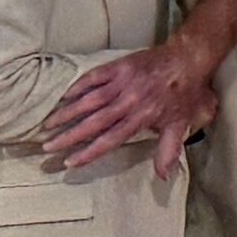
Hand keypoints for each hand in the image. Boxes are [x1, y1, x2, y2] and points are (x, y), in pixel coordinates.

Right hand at [40, 46, 218, 175]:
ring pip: (89, 101)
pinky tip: (64, 97)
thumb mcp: (181, 124)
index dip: (90, 152)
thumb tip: (164, 176)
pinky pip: (94, 77)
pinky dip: (78, 87)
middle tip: (48, 146)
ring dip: (67, 113)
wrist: (189, 59)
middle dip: (69, 136)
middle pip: (94, 122)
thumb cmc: (185, 94)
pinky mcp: (119, 67)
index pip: (111, 139)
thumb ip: (168, 150)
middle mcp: (130, 101)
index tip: (70, 162)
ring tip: (48, 125)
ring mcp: (123, 83)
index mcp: (142, 117)